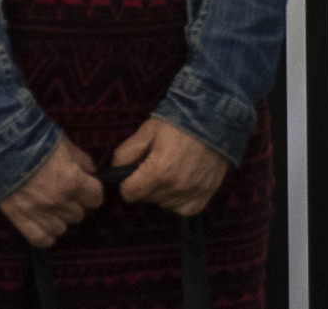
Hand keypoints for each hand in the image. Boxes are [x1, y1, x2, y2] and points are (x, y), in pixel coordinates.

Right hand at [0, 137, 104, 246]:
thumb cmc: (30, 136)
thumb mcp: (61, 141)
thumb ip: (80, 159)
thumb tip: (91, 171)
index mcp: (71, 180)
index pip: (96, 198)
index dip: (91, 190)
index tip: (85, 185)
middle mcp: (57, 201)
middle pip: (79, 214)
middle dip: (74, 202)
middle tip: (64, 190)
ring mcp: (37, 212)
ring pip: (62, 228)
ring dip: (59, 217)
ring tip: (50, 203)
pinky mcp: (18, 218)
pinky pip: (40, 239)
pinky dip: (45, 234)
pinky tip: (43, 222)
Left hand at [112, 117, 228, 216]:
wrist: (212, 118)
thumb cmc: (176, 123)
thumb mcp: (145, 132)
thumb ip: (125, 153)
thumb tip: (116, 171)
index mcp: (159, 171)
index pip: (129, 194)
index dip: (126, 182)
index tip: (132, 171)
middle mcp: (177, 186)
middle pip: (147, 198)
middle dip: (144, 184)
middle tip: (153, 164)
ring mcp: (194, 192)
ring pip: (165, 204)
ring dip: (161, 192)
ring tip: (168, 170)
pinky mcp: (207, 194)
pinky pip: (185, 209)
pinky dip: (179, 200)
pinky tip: (179, 184)